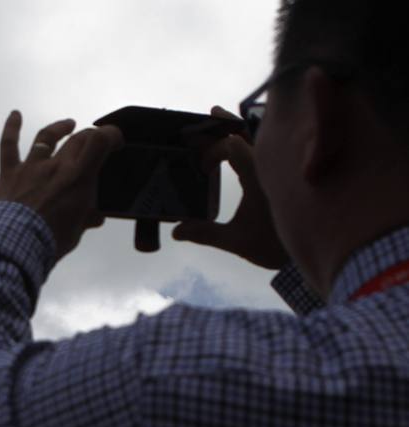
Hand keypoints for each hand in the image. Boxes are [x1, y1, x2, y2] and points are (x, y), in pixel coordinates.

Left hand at [0, 111, 122, 260]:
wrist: (11, 247)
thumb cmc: (48, 242)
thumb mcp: (76, 231)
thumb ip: (87, 218)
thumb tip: (96, 216)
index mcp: (78, 178)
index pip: (99, 141)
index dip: (111, 134)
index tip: (115, 141)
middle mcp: (55, 166)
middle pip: (77, 139)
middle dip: (90, 137)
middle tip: (95, 144)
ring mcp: (31, 168)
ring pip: (46, 137)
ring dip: (59, 128)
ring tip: (68, 124)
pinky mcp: (9, 174)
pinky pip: (8, 146)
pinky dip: (11, 129)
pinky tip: (15, 114)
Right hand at [172, 106, 287, 269]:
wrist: (316, 248)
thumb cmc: (275, 245)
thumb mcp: (237, 241)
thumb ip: (206, 234)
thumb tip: (176, 232)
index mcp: (258, 175)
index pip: (231, 146)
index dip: (212, 151)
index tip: (202, 170)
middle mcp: (273, 163)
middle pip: (248, 130)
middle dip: (225, 123)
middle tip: (210, 112)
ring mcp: (283, 164)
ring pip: (262, 134)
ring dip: (242, 125)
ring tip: (224, 116)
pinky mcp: (288, 170)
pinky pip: (270, 144)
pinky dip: (255, 137)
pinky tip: (246, 137)